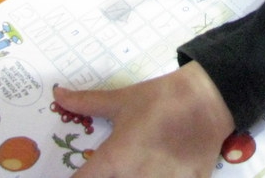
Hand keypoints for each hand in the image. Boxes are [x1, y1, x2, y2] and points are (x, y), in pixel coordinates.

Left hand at [57, 62, 234, 177]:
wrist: (207, 98)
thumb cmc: (160, 98)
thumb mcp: (122, 100)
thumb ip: (87, 102)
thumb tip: (57, 95)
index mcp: (115, 158)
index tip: (81, 175)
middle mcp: (135, 176)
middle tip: (119, 167)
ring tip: (141, 169)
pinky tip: (164, 172)